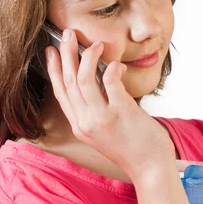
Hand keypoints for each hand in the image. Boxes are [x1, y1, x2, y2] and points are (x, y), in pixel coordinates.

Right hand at [45, 29, 174, 180]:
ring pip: (83, 79)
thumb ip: (96, 111)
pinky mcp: (120, 113)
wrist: (150, 168)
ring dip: (87, 56)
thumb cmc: (133, 148)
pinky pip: (110, 82)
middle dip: (66, 54)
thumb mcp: (104, 132)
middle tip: (68, 34)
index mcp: (80, 126)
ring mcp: (101, 118)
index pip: (60, 93)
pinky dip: (112, 68)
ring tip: (96, 44)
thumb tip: (99, 80)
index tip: (52, 50)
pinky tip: (117, 63)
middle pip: (68, 82)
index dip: (54, 69)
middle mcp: (85, 123)